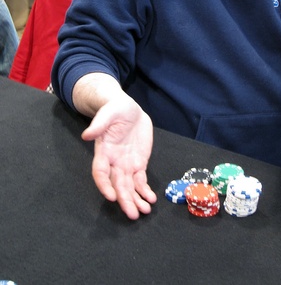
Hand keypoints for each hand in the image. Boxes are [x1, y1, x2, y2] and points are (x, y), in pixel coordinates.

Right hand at [81, 95, 156, 218]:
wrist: (129, 110)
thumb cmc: (116, 109)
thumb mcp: (108, 113)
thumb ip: (99, 124)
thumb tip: (86, 135)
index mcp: (104, 151)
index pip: (101, 172)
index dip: (104, 185)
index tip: (111, 197)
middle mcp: (114, 162)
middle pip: (117, 185)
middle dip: (125, 200)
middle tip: (133, 214)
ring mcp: (126, 164)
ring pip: (129, 187)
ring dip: (136, 200)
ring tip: (144, 211)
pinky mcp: (138, 163)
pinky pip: (141, 181)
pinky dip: (145, 191)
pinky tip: (150, 200)